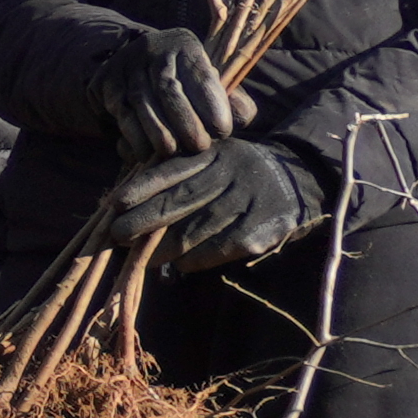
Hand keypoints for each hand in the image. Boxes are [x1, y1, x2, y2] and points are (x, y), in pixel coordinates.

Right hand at [101, 23, 238, 161]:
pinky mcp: (104, 82)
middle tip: (199, 147)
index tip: (222, 130)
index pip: (199, 73)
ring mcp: (124, 65)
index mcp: (185, 45)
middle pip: (168, 88)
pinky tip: (146, 152)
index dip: (211, 104)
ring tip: (172, 153)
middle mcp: (152, 49)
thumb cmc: (185, 80)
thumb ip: (232, 99)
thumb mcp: (211, 81)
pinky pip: (118, 112)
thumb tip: (242, 117)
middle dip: (185, 122)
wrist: (138, 64)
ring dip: (157, 133)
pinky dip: (133, 136)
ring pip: (139, 101)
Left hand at [103, 131, 324, 272]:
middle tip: (116, 236)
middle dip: (144, 220)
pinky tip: (179, 265)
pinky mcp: (262, 229)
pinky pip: (218, 249)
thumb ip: (181, 172)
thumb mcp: (216, 157)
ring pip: (196, 230)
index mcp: (215, 153)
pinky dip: (195, 260)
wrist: (303, 181)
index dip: (142, 186)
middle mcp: (232, 173)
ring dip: (163, 249)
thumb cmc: (241, 172)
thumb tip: (129, 202)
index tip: (115, 203)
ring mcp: (248, 201)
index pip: (173, 170)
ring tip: (141, 258)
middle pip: (180, 200)